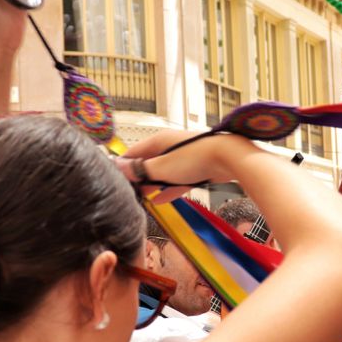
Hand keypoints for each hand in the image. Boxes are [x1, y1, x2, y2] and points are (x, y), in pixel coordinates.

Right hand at [115, 131, 258, 203]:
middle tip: (126, 193)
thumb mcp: (162, 167)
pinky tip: (159, 200)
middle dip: (138, 177)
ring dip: (152, 185)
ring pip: (162, 173)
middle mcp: (169, 147)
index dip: (123, 166)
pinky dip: (167, 189)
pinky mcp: (195, 169)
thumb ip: (141, 170)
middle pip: (148, 163)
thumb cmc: (195, 158)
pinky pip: (176, 180)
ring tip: (140, 198)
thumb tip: (120, 167)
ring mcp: (183, 158)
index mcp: (158, 141)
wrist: (229, 158)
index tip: (113, 179)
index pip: (133, 152)